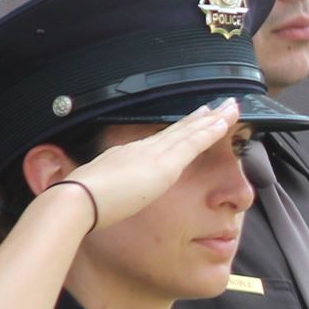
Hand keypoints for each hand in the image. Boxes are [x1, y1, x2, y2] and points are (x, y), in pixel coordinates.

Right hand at [60, 100, 241, 228]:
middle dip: (200, 117)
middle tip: (218, 105)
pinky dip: (210, 131)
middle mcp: (142, 149)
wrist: (78, 201)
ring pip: (189, 131)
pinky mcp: (164, 165)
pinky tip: (224, 123)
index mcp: (126, 157)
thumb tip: (107, 194)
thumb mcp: (97, 193)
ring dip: (212, 119)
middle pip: (178, 129)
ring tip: (230, 108)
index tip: (194, 119)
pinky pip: (194, 143)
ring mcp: (154, 154)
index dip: (179, 129)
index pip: (160, 140)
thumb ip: (107, 190)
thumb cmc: (82, 203)